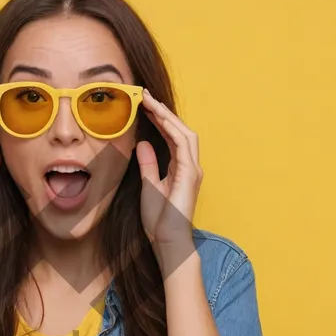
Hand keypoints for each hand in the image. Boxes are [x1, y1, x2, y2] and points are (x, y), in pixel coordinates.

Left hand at [136, 88, 200, 263]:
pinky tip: (158, 118)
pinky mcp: (190, 173)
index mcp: (181, 168)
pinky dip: (171, 129)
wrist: (168, 240)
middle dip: (162, 111)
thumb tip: (142, 143)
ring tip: (150, 101)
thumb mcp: (148, 185)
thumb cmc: (159, 219)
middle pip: (179, 129)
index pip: (171, 136)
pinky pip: (183, 144)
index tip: (143, 105)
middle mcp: (190, 165)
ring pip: (184, 132)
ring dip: (167, 115)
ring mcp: (192, 169)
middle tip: (145, 95)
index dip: (158, 119)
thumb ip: (148, 164)